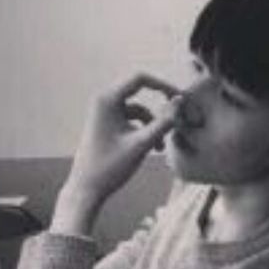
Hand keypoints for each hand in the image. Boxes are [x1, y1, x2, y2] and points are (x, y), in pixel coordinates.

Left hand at [51, 73, 179, 234]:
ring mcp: (103, 114)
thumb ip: (163, 122)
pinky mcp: (106, 126)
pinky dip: (143, 132)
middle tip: (178, 117)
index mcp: (107, 100)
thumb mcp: (142, 144)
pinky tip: (151, 150)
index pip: (140, 79)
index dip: (163, 85)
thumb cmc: (111, 167)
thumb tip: (179, 102)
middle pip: (140, 94)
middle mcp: (103, 102)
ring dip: (152, 126)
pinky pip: (131, 121)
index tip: (181, 97)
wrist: (87, 189)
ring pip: (137, 111)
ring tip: (160, 149)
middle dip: (159, 109)